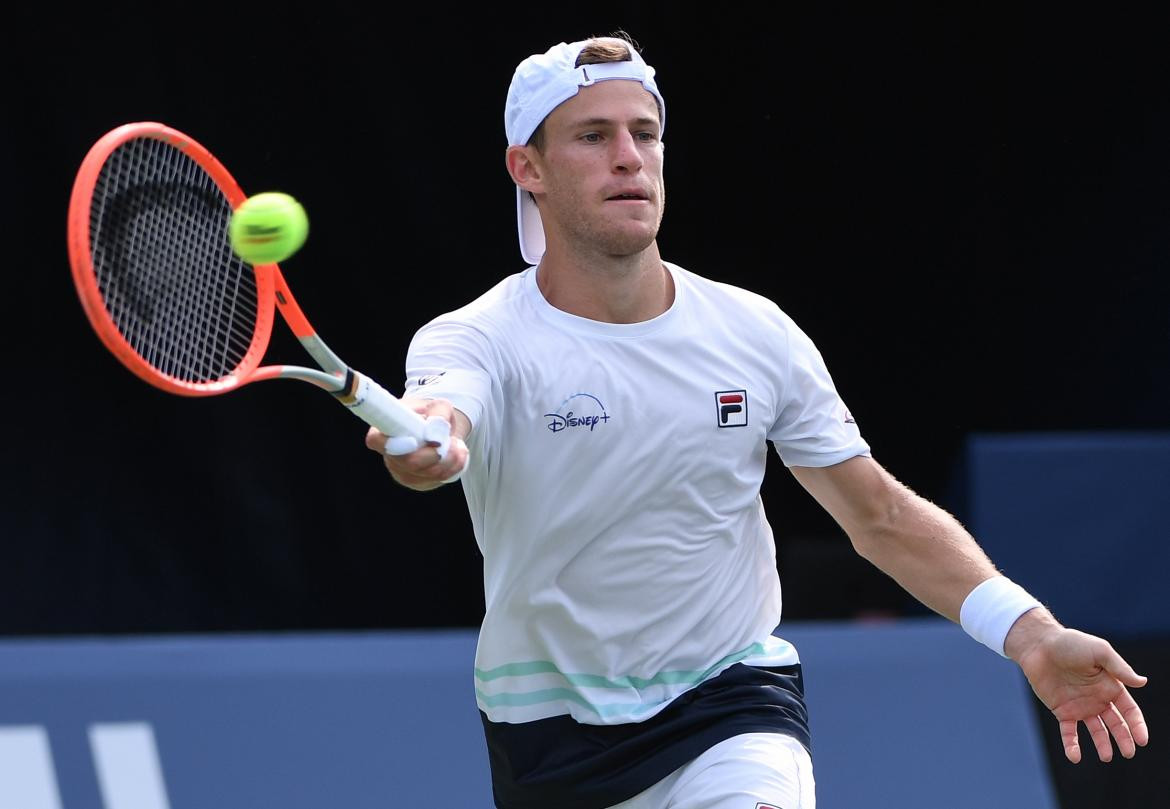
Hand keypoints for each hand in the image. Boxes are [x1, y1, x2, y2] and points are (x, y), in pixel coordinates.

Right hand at [364, 398, 469, 490]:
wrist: (438, 430)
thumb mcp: (438, 405)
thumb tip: (438, 427)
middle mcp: (389, 455)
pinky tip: (457, 456)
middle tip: (452, 442)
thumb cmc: (431, 415)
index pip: (376, 440)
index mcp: (385, 431)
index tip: (415, 441)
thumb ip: (439, 412)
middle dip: (435, 454)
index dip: (395, 443)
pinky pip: (438, 480)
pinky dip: (453, 468)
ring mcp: (402, 472)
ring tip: (458, 445)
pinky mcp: (417, 482)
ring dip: (450, 460)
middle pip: (410, 463)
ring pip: (428, 474)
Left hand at [1007, 610, 1148, 762]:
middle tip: (1129, 753)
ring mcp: (1080, 706)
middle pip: (1116, 723)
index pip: (1129, 710)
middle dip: (1124, 739)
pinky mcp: (1061, 710)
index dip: (1137, 725)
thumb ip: (1119, 667)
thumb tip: (1143, 682)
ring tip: (1106, 757)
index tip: (1142, 740)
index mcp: (1110, 686)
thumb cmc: (1070, 643)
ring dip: (1102, 744)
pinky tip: (1075, 756)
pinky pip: (1069, 732)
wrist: (1038, 645)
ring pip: (1096, 730)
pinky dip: (1072, 745)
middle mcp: (1098, 699)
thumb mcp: (1098, 651)